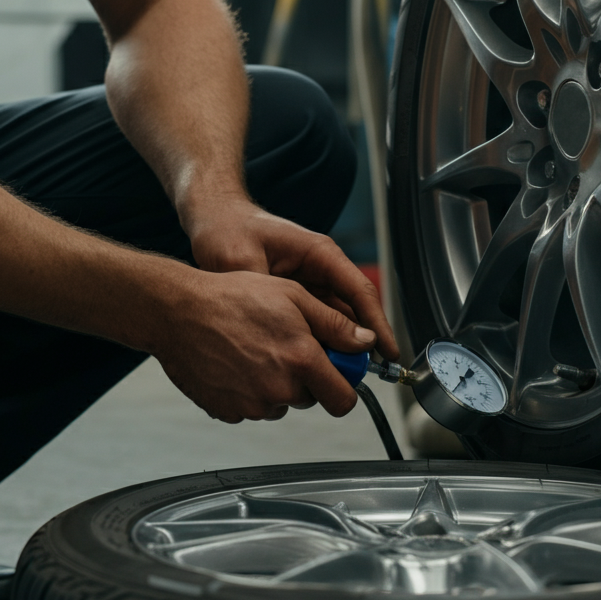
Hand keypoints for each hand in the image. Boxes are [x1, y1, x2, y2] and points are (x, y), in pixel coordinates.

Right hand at [152, 269, 373, 423]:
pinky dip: (247, 391)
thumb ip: (335, 324)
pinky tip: (234, 363)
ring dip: (275, 384)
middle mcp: (279, 388)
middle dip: (305, 377)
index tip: (336, 371)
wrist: (177, 312)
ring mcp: (252, 405)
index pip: (343, 400)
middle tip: (282, 345)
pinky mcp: (228, 412)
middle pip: (309, 398)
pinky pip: (250, 408)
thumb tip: (366, 342)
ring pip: (279, 403)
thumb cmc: (231, 297)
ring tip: (252, 349)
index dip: (343, 386)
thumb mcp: (292, 296)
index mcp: (302, 360)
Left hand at [185, 197, 399, 360]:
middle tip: (359, 376)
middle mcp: (320, 269)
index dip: (377, 325)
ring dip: (337, 348)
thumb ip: (264, 293)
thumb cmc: (228, 229)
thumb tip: (282, 326)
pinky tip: (312, 365)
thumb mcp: (242, 261)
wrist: (213, 220)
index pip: (359, 292)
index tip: (387, 352)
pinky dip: (316, 343)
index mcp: (319, 253)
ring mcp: (308, 283)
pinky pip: (314, 323)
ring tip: (336, 379)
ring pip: (334, 321)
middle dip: (360, 345)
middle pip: (352, 311)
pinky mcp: (294, 297)